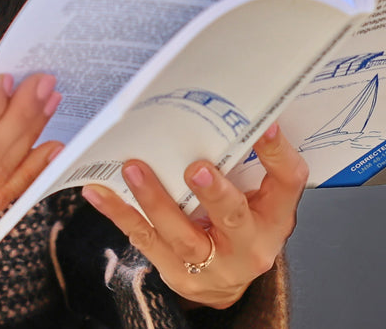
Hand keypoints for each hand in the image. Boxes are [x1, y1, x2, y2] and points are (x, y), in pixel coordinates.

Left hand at [80, 123, 306, 309]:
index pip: (287, 182)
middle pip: (234, 217)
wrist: (228, 281)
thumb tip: (227, 104)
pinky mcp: (177, 273)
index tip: (265, 126)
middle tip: (196, 167)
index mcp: (275, 216)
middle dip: (214, 193)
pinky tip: (98, 192)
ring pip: (182, 235)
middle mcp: (248, 245)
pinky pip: (145, 240)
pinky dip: (120, 213)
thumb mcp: (260, 196)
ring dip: (155, 200)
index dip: (277, 154)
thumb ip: (248, 159)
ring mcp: (212, 265)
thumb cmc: (242, 224)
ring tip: (134, 168)